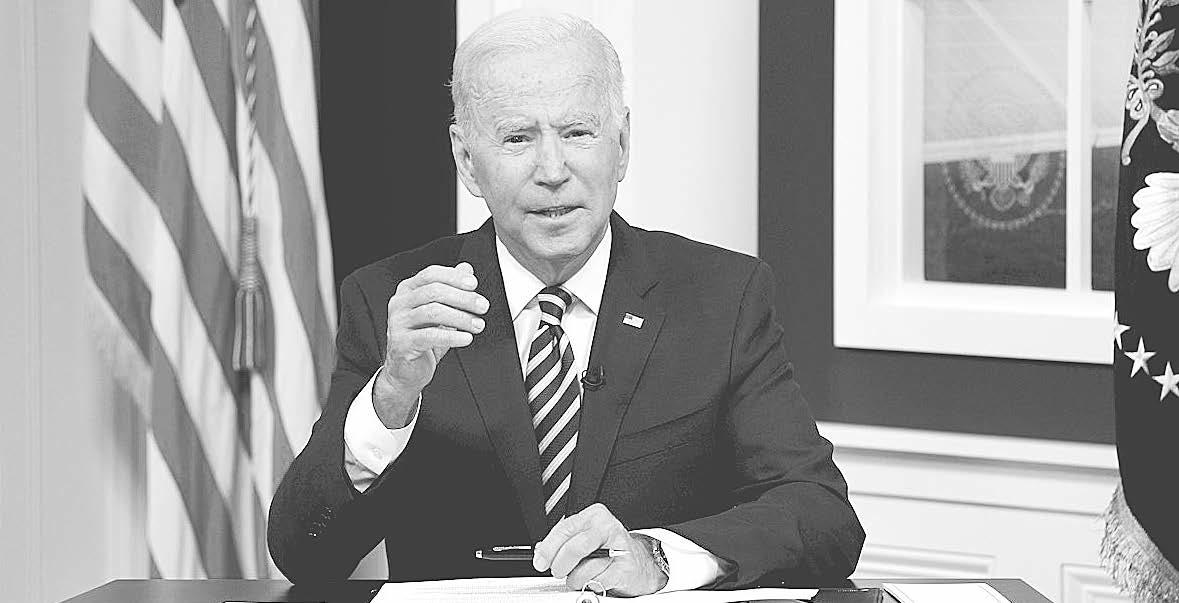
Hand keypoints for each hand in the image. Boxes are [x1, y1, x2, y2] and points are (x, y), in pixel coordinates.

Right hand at [373, 262, 488, 427]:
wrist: (406, 371)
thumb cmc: (423, 339)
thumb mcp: (441, 311)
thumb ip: (451, 289)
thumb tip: (466, 269)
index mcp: (407, 290)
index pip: (431, 275)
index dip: (454, 277)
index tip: (474, 284)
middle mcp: (399, 303)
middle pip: (433, 292)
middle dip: (463, 298)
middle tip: (482, 306)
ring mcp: (397, 323)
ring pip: (432, 312)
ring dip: (460, 318)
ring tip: (478, 325)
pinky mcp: (401, 343)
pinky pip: (428, 336)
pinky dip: (451, 337)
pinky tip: (466, 338)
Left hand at [533, 503, 668, 596]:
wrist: (639, 563)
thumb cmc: (610, 549)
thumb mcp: (586, 538)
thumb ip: (564, 541)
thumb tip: (541, 551)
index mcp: (594, 515)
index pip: (565, 528)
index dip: (549, 548)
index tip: (540, 562)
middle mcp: (607, 527)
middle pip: (575, 546)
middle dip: (561, 564)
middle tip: (557, 572)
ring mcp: (619, 546)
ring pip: (585, 568)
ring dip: (576, 579)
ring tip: (581, 577)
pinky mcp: (626, 567)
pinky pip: (598, 580)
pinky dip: (592, 584)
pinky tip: (596, 579)